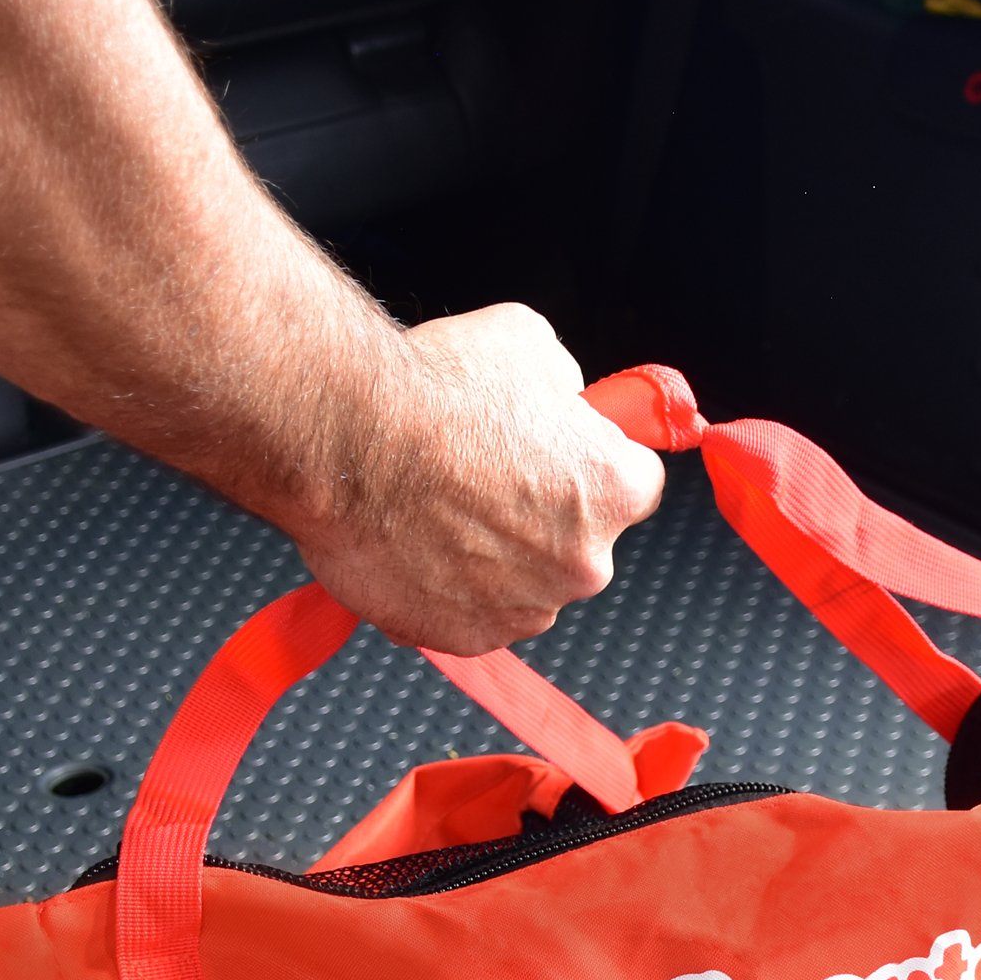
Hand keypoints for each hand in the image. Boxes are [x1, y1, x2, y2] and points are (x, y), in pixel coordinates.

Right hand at [293, 304, 666, 653]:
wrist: (347, 441)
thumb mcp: (528, 342)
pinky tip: (414, 543)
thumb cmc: (434, 388)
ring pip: (522, 585)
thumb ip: (564, 386)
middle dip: (541, 518)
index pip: (633, 484)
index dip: (588, 462)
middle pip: (578, 544)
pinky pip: (468, 615)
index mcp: (615, 490)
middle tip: (483, 479)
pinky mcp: (466, 637)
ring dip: (494, 558)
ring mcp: (524, 610)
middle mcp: (583, 564)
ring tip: (438, 509)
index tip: (557, 453)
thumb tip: (562, 401)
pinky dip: (446, 588)